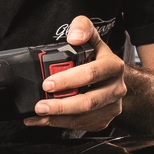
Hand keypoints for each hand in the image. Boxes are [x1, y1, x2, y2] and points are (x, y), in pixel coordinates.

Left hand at [25, 16, 125, 131]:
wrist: (113, 78)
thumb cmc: (98, 58)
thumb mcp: (92, 37)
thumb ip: (82, 28)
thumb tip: (74, 36)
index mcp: (113, 67)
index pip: (91, 74)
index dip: (68, 80)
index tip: (48, 83)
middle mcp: (116, 89)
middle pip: (88, 102)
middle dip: (61, 106)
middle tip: (40, 105)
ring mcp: (111, 107)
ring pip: (83, 118)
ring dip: (57, 119)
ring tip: (37, 115)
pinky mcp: (103, 120)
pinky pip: (81, 125)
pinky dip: (59, 124)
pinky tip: (43, 120)